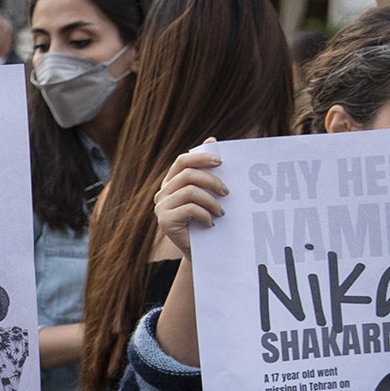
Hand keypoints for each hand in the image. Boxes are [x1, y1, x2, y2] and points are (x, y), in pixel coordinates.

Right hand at [154, 144, 227, 258]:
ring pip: (189, 191)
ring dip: (211, 200)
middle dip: (212, 180)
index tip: (221, 161)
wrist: (200, 251)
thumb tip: (212, 139)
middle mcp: (163, 192)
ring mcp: (162, 206)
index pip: (182, 160)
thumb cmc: (205, 219)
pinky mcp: (165, 220)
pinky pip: (189, 208)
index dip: (201, 157)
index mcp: (172, 182)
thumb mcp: (207, 194)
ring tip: (222, 211)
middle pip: (188, 174)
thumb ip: (208, 170)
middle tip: (227, 192)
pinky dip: (205, 214)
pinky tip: (211, 222)